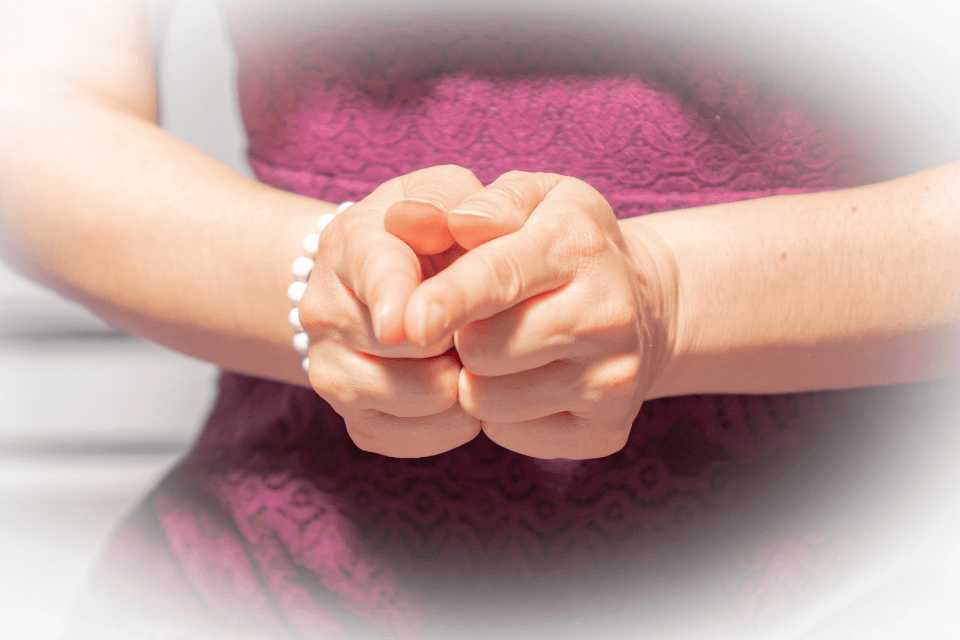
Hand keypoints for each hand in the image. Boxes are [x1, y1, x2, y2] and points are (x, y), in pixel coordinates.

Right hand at [299, 165, 486, 457]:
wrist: (376, 288)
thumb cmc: (424, 234)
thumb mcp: (438, 192)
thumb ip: (454, 197)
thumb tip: (473, 222)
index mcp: (350, 245)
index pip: (376, 275)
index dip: (398, 300)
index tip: (410, 326)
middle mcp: (325, 311)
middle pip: (411, 347)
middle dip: (464, 336)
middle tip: (481, 318)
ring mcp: (331, 371)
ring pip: (419, 399)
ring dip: (464, 381)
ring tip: (472, 352)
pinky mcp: (354, 419)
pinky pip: (413, 438)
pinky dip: (451, 423)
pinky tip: (459, 389)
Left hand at [403, 171, 679, 459]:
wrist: (646, 306)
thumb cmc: (568, 244)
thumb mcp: (540, 197)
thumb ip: (493, 202)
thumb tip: (456, 221)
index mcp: (578, 245)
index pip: (501, 276)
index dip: (450, 300)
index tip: (411, 322)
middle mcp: (606, 314)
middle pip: (484, 349)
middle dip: (461, 335)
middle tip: (481, 318)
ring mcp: (612, 378)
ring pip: (488, 399)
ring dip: (476, 378)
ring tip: (505, 348)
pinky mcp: (605, 429)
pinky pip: (510, 434)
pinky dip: (503, 413)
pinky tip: (529, 380)